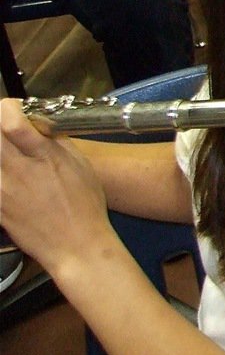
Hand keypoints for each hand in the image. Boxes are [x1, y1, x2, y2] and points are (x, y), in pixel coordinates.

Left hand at [0, 99, 113, 273]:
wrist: (75, 246)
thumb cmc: (85, 206)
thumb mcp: (81, 165)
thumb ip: (57, 141)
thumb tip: (39, 122)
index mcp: (44, 156)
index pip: (11, 122)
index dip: (7, 108)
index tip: (14, 109)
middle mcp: (18, 171)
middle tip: (8, 130)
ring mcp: (1, 190)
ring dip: (0, 151)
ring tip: (11, 156)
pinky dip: (0, 170)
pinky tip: (12, 177)